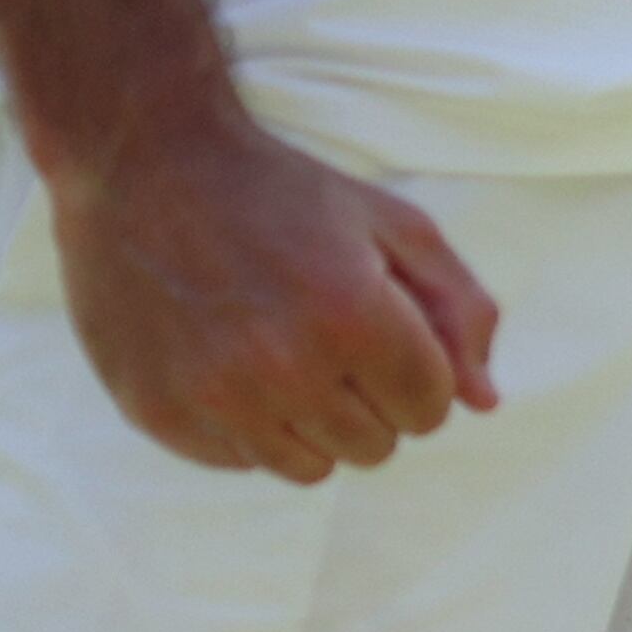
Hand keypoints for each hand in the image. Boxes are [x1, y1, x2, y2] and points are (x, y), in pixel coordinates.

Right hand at [44, 108, 501, 485]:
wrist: (146, 163)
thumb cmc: (279, 190)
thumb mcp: (389, 221)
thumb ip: (458, 307)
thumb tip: (485, 402)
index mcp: (352, 315)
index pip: (430, 409)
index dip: (420, 370)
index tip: (388, 331)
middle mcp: (284, 368)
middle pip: (375, 447)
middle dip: (372, 397)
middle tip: (333, 335)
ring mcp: (216, 398)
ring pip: (311, 468)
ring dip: (314, 421)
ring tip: (286, 350)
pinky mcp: (160, 414)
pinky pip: (242, 463)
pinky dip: (251, 426)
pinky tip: (233, 360)